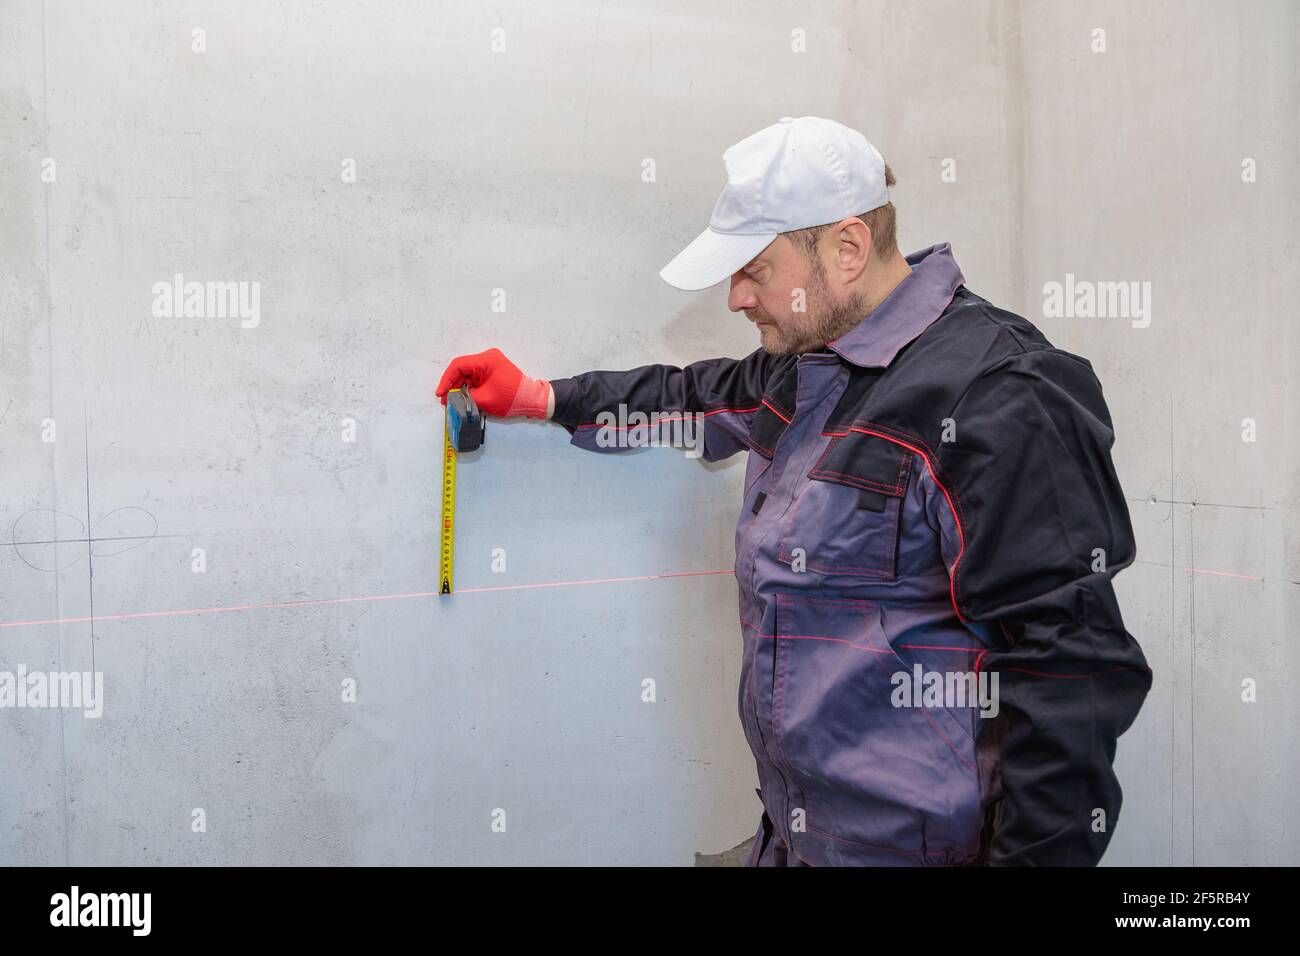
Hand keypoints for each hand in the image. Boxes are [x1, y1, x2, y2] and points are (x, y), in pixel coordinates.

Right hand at [435, 347, 550, 418]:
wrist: (532, 400)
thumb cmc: (513, 397)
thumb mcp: (486, 399)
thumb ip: (466, 398)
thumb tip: (452, 400)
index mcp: (487, 360)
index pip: (459, 365)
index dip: (447, 379)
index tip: (441, 392)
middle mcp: (487, 359)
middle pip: (462, 370)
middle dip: (452, 386)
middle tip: (445, 401)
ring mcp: (490, 365)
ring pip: (467, 375)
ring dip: (460, 388)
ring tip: (453, 402)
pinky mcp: (491, 372)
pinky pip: (474, 378)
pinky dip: (468, 388)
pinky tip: (463, 398)